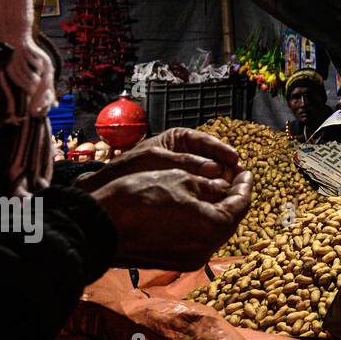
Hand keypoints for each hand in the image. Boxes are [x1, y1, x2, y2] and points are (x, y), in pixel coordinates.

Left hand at [75, 127, 239, 190]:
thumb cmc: (126, 169)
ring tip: (229, 190)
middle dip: (224, 168)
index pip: (207, 142)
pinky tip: (213, 200)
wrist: (104, 190)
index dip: (222, 151)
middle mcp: (183, 153)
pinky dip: (206, 193)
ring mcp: (182, 171)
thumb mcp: (156, 159)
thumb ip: (186, 162)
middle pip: (212, 159)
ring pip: (207, 176)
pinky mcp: (178, 189)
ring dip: (218, 182)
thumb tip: (216, 169)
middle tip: (236, 177)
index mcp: (178, 139)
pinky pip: (198, 189)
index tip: (235, 159)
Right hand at [91, 168, 252, 269]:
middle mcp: (205, 250)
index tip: (244, 171)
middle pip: (230, 221)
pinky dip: (202, 222)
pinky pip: (198, 240)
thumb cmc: (138, 198)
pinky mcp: (173, 262)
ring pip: (214, 231)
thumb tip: (225, 185)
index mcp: (213, 227)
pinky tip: (195, 206)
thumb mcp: (181, 180)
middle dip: (232, 197)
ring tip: (214, 189)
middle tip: (232, 178)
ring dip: (217, 210)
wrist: (98, 227)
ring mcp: (189, 260)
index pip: (240, 204)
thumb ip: (210, 184)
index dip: (244, 184)